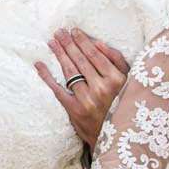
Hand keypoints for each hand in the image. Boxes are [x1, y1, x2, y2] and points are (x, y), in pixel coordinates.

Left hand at [35, 29, 129, 149]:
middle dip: (68, 44)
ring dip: (59, 54)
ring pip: (69, 72)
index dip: (83, 41)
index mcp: (117, 80)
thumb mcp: (129, 83)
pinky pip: (57, 90)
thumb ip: (117, 61)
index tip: (74, 31)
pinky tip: (39, 65)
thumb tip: (99, 43)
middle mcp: (102, 89)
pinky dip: (47, 76)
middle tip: (58, 32)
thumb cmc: (122, 105)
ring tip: (52, 42)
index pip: (95, 55)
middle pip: (80, 61)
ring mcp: (87, 100)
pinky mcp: (74, 110)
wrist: (116, 137)